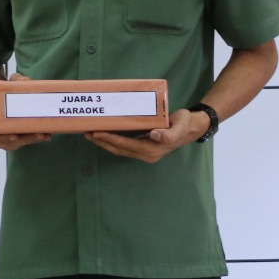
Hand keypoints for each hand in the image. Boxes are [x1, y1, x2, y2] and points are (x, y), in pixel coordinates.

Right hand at [0, 72, 51, 150]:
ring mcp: (5, 138)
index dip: (1, 137)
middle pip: (7, 142)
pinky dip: (35, 139)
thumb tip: (25, 80)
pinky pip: (24, 141)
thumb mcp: (6, 85)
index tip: (14, 136)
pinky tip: (47, 135)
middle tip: (37, 135)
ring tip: (44, 134)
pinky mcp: (15, 139)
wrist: (3, 103)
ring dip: (31, 140)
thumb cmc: (2, 96)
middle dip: (23, 140)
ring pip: (17, 144)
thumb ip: (14, 80)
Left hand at [85, 107, 209, 162]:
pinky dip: (113, 140)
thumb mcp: (179, 126)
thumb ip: (169, 133)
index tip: (97, 133)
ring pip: (120, 149)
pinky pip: (124, 145)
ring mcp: (145, 151)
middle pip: (119, 149)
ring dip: (105, 142)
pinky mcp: (144, 146)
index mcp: (153, 149)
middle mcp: (147, 153)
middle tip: (87, 132)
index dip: (111, 139)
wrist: (192, 127)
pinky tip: (104, 134)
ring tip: (90, 134)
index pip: (126, 145)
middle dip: (103, 142)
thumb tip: (154, 135)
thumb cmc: (184, 124)